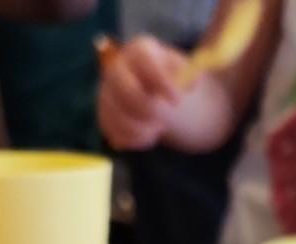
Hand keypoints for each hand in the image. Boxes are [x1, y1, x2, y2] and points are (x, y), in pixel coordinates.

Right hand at [98, 36, 185, 150]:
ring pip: (120, 118)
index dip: (161, 82)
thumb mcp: (183, 70)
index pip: (145, 62)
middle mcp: (117, 68)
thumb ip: (188, 74)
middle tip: (165, 119)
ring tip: (159, 126)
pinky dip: (137, 140)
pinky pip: (117, 135)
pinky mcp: (104, 117)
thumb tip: (191, 82)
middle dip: (149, 109)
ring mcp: (107, 93)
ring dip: (145, 128)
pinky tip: (148, 133)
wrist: (151, 89)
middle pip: (126, 90)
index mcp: (139, 51)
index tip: (178, 100)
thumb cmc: (169, 77)